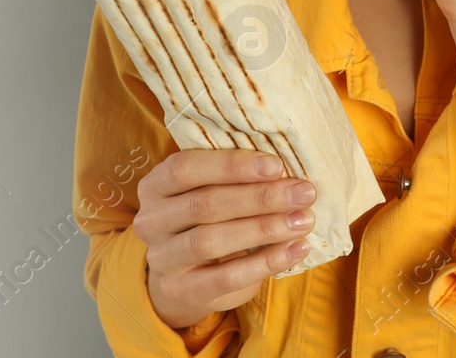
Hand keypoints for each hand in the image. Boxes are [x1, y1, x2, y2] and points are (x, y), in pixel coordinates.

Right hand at [134, 147, 317, 328]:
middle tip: (303, 192)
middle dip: (260, 197)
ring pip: (212, 240)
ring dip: (264, 228)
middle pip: (205, 204)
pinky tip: (295, 249)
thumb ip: (236, 178)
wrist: (183, 278)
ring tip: (303, 220)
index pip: (186, 167)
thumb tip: (288, 170)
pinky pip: (226, 277)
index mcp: (156, 185)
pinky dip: (265, 262)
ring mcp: (162, 258)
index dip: (232, 165)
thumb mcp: (210, 192)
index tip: (277, 166)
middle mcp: (151, 221)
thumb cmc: (208, 220)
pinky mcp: (182, 290)